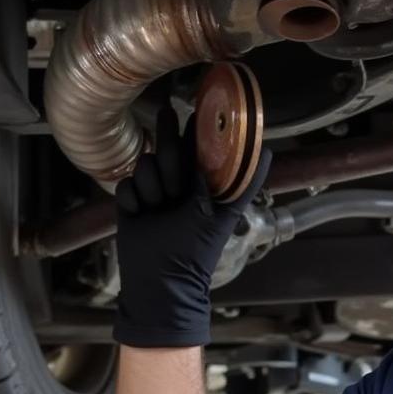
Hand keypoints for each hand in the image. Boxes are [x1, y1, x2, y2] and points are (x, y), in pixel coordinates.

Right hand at [113, 105, 272, 347]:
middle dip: (169, 152)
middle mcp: (178, 185)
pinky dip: (132, 199)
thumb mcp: (223, 214)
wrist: (161, 280)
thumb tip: (265, 151)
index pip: (197, 148)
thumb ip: (241, 184)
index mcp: (202, 185)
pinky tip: (139, 215)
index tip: (187, 113)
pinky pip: (126, 185)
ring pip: (146, 165)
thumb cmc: (195, 251)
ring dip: (151, 185)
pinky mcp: (131, 203)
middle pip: (168, 148)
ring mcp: (154, 193)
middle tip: (171, 168)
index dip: (192, 131)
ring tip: (157, 208)